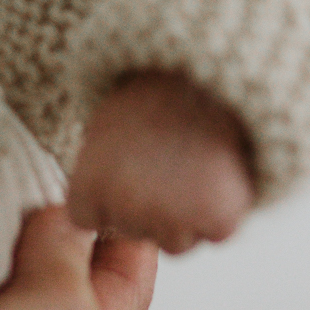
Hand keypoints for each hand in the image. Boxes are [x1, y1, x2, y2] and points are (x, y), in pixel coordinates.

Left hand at [65, 72, 254, 256]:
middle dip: (150, 206)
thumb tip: (93, 209)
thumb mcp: (104, 125)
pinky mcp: (219, 222)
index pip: (88, 219)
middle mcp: (128, 210)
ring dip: (187, 215)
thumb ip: (96, 173)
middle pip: (136, 232)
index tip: (127, 164)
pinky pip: (217, 232)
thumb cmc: (155, 91)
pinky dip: (221, 209)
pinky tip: (217, 170)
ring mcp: (175, 221)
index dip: (110, 195)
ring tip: (192, 160)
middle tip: (166, 156)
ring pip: (178, 241)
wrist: (211, 68)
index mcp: (91, 185)